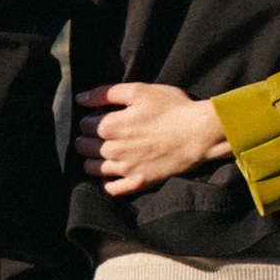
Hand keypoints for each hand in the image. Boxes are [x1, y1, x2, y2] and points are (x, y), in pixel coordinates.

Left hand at [74, 80, 233, 192]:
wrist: (199, 133)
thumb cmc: (172, 108)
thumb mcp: (140, 91)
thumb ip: (106, 93)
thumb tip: (80, 98)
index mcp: (110, 125)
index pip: (84, 124)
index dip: (90, 118)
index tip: (99, 116)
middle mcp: (112, 149)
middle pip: (83, 147)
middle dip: (87, 139)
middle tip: (100, 134)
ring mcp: (125, 168)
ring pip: (92, 168)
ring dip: (92, 160)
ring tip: (103, 152)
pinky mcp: (137, 182)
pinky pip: (111, 189)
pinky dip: (106, 182)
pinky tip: (112, 174)